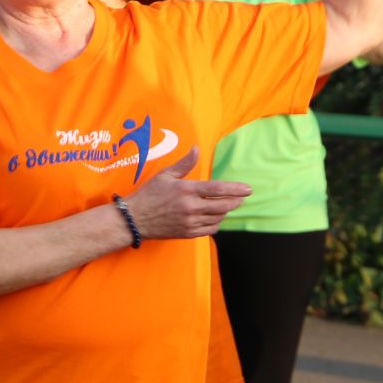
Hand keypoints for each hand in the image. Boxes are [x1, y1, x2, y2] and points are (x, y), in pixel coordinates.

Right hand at [122, 147, 251, 240]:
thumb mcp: (165, 175)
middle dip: (235, 201)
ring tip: (227, 206)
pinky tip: (214, 217)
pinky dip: (216, 223)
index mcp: (187, 190)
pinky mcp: (187, 233)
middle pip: (223, 205)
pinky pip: (210, 229)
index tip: (248, 189)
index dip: (236, 189)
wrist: (134, 219)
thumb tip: (196, 149)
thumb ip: (184, 163)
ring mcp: (190, 222)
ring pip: (218, 218)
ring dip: (225, 211)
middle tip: (241, 198)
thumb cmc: (149, 195)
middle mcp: (191, 207)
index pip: (218, 189)